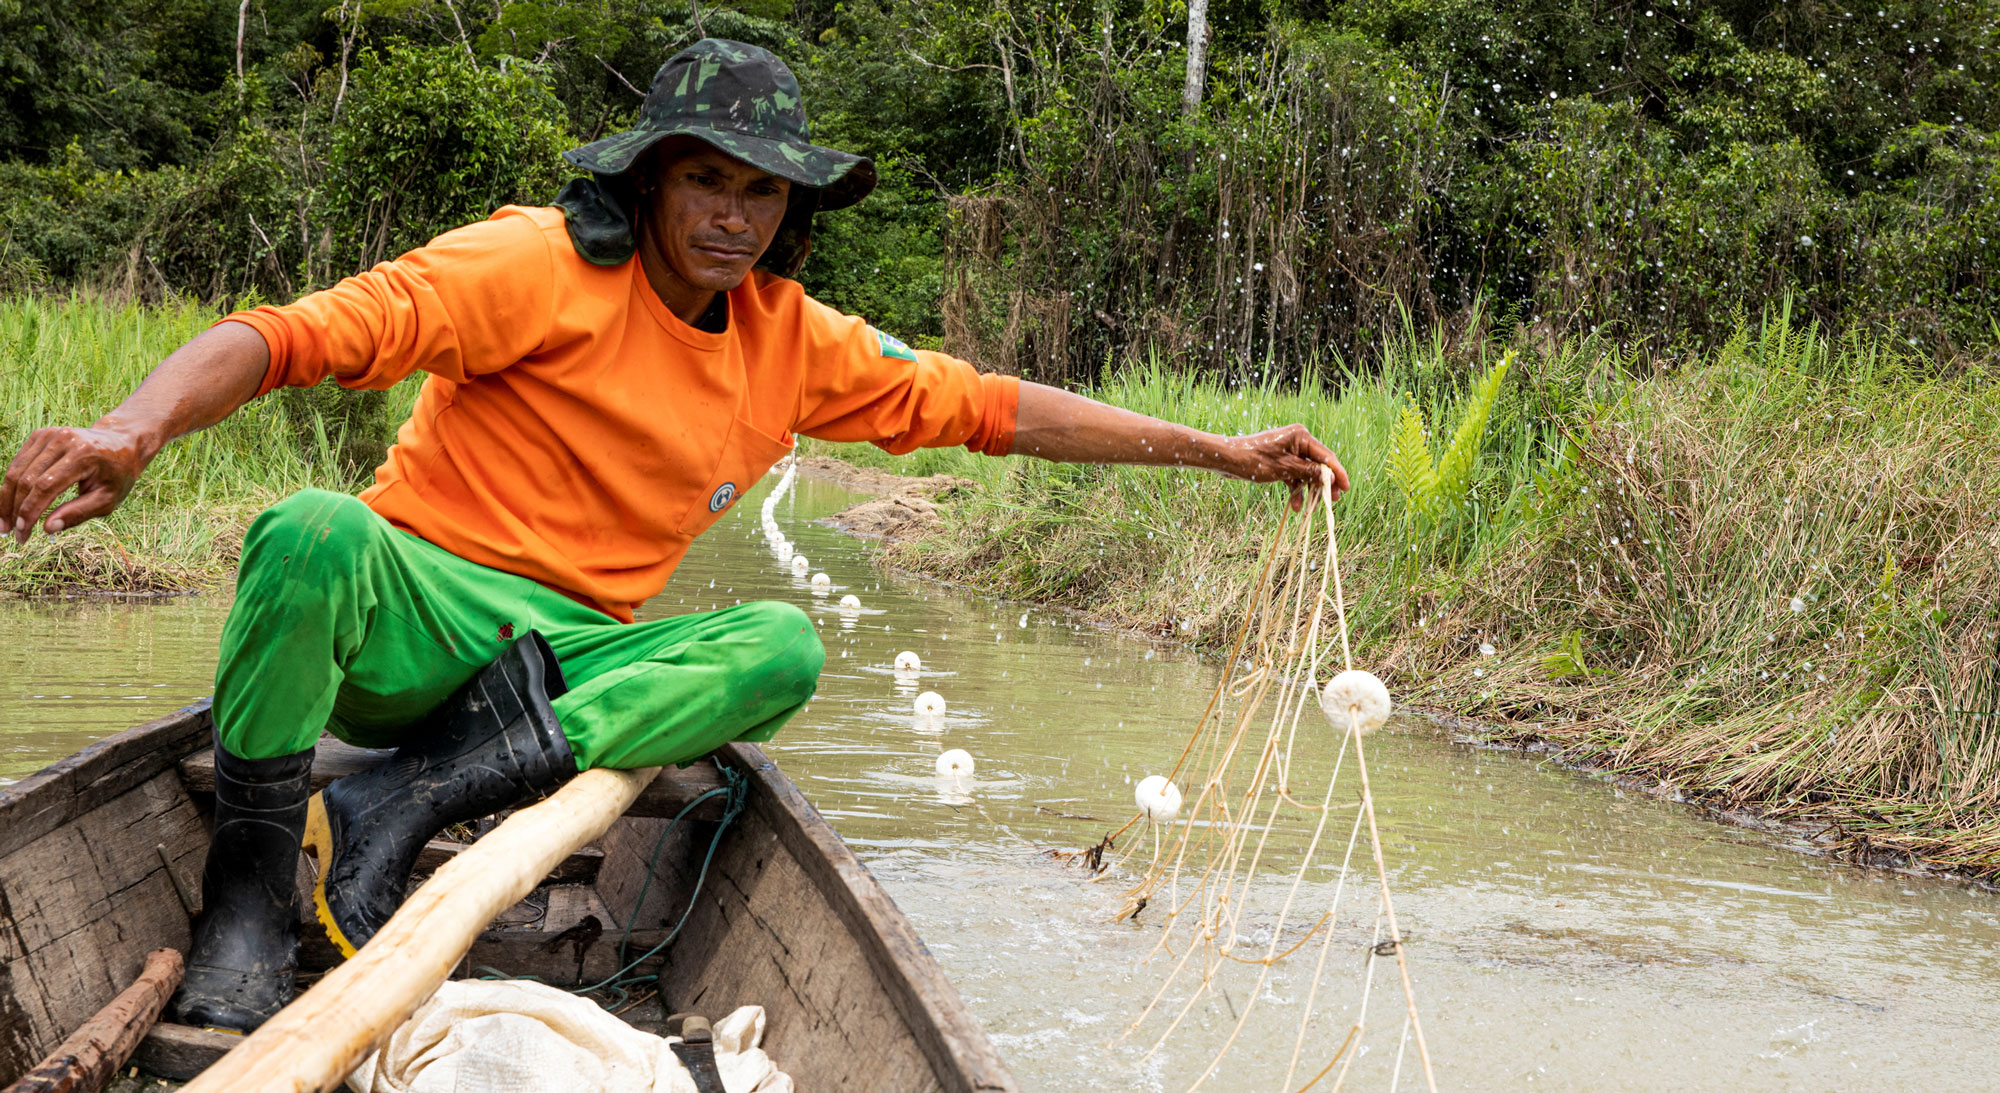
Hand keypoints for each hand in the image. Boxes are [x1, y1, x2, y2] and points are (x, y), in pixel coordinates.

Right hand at [1, 426, 148, 544]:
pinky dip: (12, 484)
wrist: (121, 443)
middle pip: (27, 479)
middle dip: (15, 509)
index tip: (22, 533)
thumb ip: (79, 513)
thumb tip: (47, 528)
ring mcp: (50, 435)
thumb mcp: (108, 499)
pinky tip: (11, 504)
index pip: (45, 486)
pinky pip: (19, 462)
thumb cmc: (117, 476)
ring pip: (17, 470)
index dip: (29, 511)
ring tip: (5, 523)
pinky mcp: (41, 435)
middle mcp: (64, 440)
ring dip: (6, 499)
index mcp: (83, 455)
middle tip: (10, 532)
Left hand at [1220, 424, 1349, 510]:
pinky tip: (1294, 506)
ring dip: (1308, 490)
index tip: (1346, 488)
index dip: (1338, 473)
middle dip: (1323, 484)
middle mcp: (1297, 441)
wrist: (1227, 460)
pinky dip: (1295, 489)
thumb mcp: (1284, 468)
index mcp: (1301, 436)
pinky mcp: (1281, 462)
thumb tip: (1330, 478)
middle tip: (1331, 500)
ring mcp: (1289, 452)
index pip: (1326, 455)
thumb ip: (1309, 472)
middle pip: (1318, 465)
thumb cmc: (1254, 460)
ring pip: (1306, 473)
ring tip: (1311, 508)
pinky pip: (1294, 476)